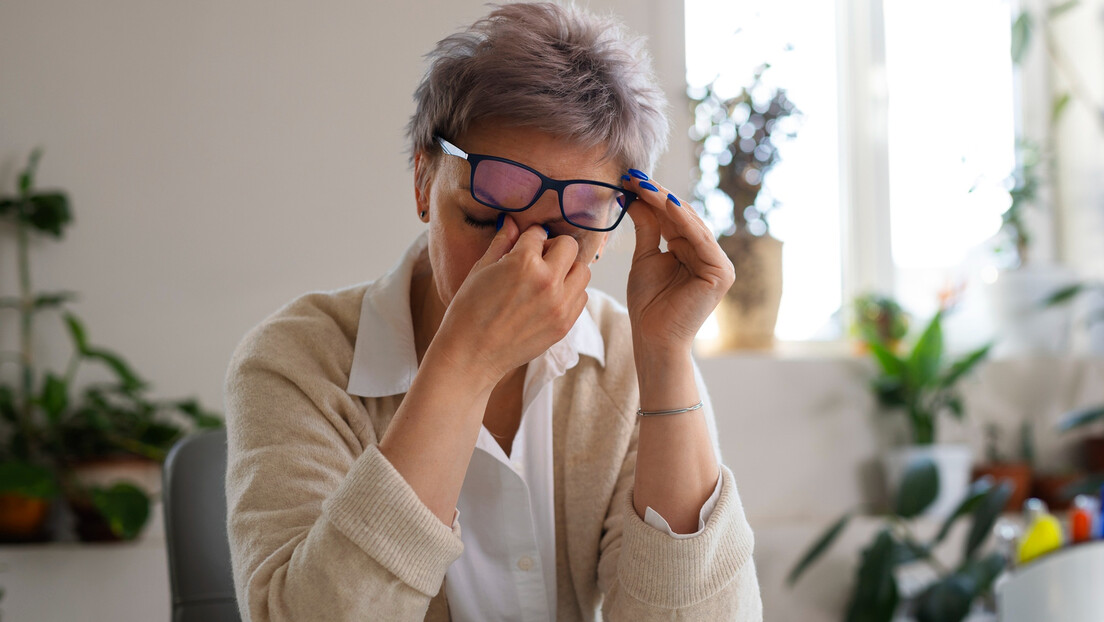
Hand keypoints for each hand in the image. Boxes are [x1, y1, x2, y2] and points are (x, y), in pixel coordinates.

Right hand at [432, 215, 590, 385]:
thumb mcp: (481, 269)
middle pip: (569, 246)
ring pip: (582, 270)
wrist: (471, 354)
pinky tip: (550, 298)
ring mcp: (560, 305)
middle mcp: (548, 281)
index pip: (539, 233)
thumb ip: (502, 243)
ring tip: (547, 279)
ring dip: (567, 269)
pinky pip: (581, 297)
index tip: (522, 245)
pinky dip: (570, 292)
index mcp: (524, 262)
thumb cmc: (469, 311)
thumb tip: (512, 222)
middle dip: (554, 248)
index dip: (528, 238)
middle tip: (538, 259)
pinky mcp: (564, 324)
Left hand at [623, 175, 733, 352]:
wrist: (653, 337)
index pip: (673, 218)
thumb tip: (636, 197)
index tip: (629, 179)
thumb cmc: (648, 304)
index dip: (652, 198)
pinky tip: (665, 203)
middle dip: (658, 196)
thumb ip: (648, 228)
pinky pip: (700, 240)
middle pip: (683, 217)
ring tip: (644, 185)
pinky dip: (683, 221)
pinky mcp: (721, 273)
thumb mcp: (646, 257)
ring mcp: (719, 264)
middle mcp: (709, 255)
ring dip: (666, 202)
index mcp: (693, 251)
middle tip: (634, 176)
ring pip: (691, 224)